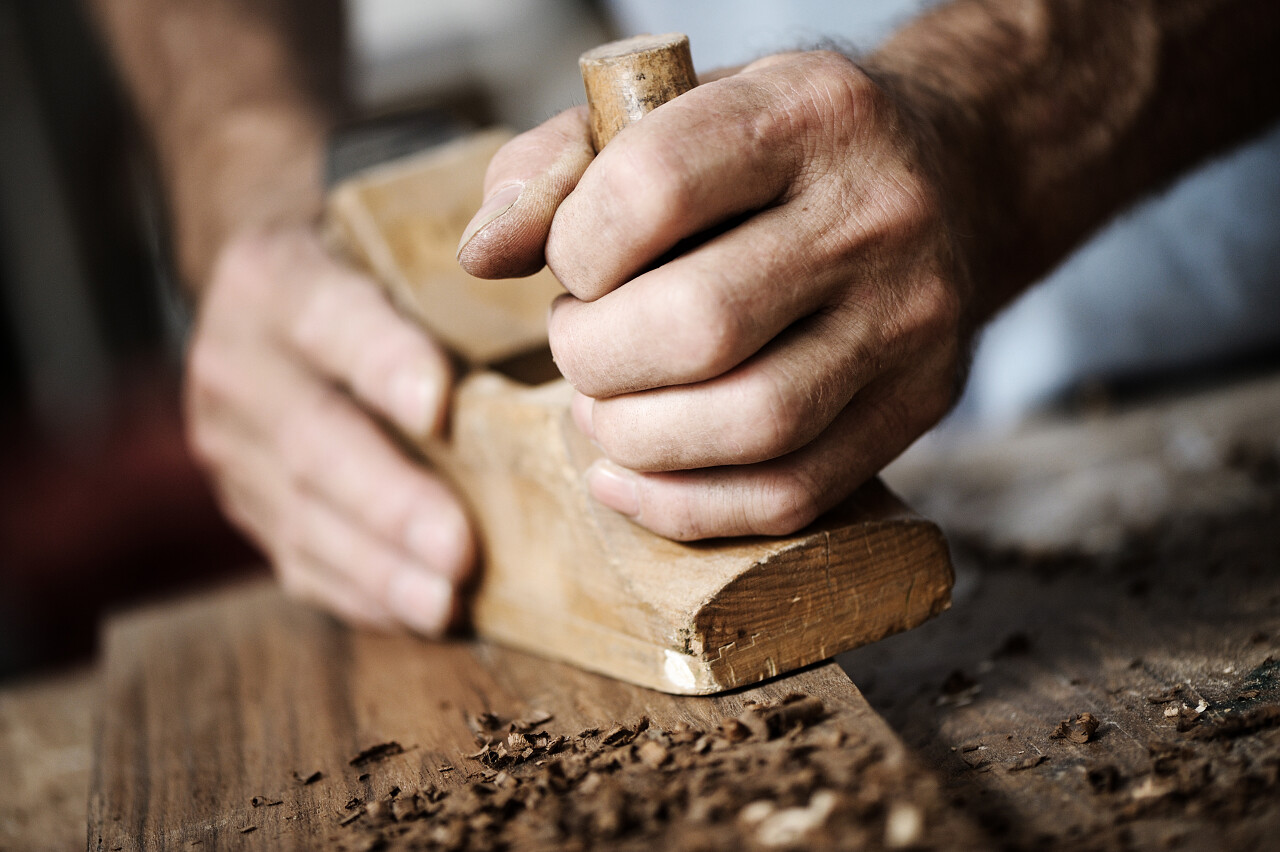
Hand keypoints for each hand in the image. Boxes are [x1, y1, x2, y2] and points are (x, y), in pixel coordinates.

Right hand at [186, 226, 473, 632]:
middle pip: (315, 439)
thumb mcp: (385, 238)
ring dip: (379, 567)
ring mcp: (229, 443)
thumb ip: (452, 266)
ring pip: (303, 514)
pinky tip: (416, 613)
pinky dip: (360, 592)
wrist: (263, 295)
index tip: (440, 406)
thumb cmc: (364, 263)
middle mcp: (236, 362)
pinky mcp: (244, 500)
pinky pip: (296, 556)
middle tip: (458, 549)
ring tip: (444, 602)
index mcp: (275, 278)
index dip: (383, 363)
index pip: (330, 319)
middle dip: (391, 501)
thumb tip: (558, 302)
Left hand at [459, 51, 971, 539]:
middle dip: (595, 358)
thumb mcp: (680, 112)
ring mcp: (910, 320)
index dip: (574, 248)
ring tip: (604, 411)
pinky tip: (630, 479)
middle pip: (700, 325)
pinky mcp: (920, 403)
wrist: (951, 178)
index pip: (652, 191)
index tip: (573, 265)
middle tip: (579, 347)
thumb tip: (482, 255)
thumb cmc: (782, 152)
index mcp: (807, 112)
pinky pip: (793, 494)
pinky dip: (687, 506)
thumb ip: (561, 165)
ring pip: (751, 425)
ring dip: (636, 440)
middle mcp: (875, 215)